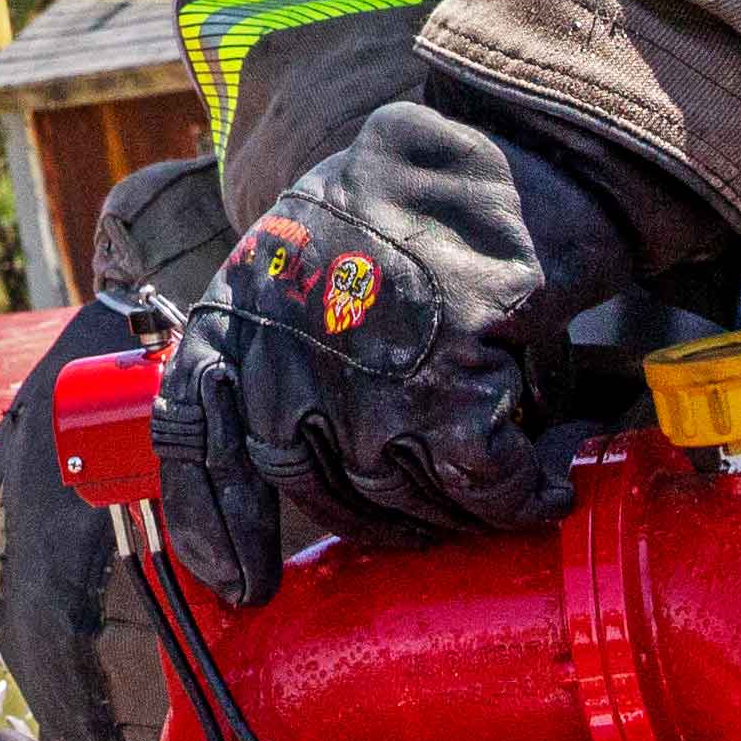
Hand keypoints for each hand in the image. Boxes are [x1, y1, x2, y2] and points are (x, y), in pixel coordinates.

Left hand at [144, 88, 684, 603]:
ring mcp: (362, 381)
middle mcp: (282, 361)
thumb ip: (271, 349)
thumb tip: (282, 463)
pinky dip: (521, 496)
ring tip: (500, 477)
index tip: (240, 586)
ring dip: (458, 508)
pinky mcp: (450, 385)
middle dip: (382, 514)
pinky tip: (545, 484)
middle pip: (318, 494)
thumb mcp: (297, 257)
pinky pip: (483, 487)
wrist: (502, 154)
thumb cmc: (405, 213)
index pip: (195, 439)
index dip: (211, 523)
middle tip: (437, 504)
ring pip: (404, 505)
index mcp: (234, 319)